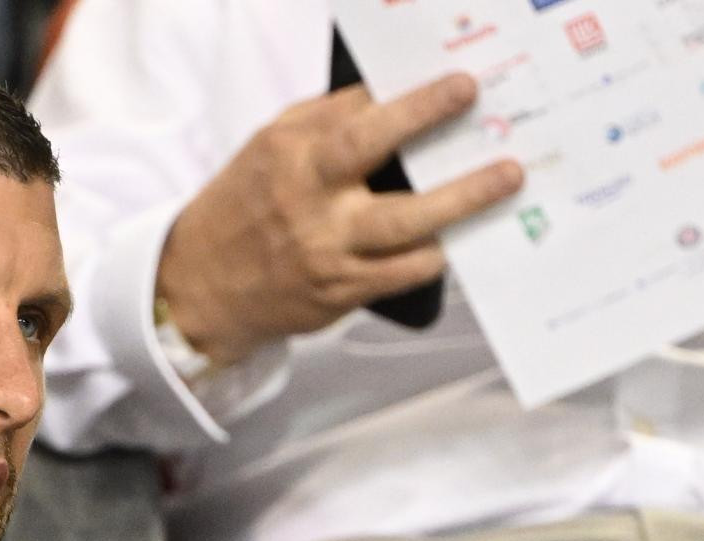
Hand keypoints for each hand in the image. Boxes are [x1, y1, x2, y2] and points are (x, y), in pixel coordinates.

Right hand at [156, 75, 522, 366]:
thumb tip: (391, 97)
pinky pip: (402, 273)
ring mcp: (325, 250)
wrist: (199, 286)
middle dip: (432, 128)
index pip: (356, 117)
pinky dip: (434, 255)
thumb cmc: (242, 208)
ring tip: (504, 180)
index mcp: (290, 155)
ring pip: (405, 225)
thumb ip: (323, 123)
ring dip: (462, 201)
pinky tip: (456, 238)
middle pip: (376, 157)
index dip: (413, 101)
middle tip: (481, 108)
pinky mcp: (338, 292)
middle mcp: (307, 200)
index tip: (460, 86)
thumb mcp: (268, 150)